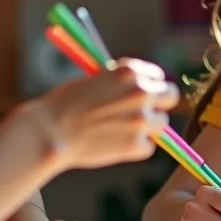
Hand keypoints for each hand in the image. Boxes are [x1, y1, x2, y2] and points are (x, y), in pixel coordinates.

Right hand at [24, 58, 178, 170]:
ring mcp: (142, 119)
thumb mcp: (95, 81)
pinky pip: (147, 147)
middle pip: (170, 96)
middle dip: (159, 105)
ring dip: (146, 129)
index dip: (148, 87)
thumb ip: (121, 86)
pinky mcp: (137, 144)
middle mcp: (142, 91)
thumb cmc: (64, 105)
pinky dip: (134, 150)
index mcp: (130, 71)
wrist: (49, 131)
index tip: (138, 96)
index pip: (157, 76)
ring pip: (161, 125)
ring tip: (118, 133)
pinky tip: (112, 146)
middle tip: (143, 115)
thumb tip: (143, 95)